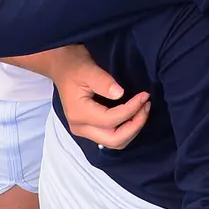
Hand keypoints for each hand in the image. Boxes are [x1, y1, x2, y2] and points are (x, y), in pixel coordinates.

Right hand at [33, 44, 150, 148]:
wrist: (62, 67)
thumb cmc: (74, 66)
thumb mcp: (88, 69)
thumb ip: (103, 82)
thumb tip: (120, 94)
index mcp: (79, 113)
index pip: (111, 120)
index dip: (132, 110)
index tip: (145, 95)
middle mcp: (80, 127)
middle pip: (114, 139)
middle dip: (135, 125)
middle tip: (146, 106)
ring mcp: (84, 130)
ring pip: (114, 142)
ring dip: (132, 129)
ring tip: (143, 109)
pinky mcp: (89, 129)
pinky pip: (111, 137)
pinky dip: (126, 129)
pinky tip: (134, 114)